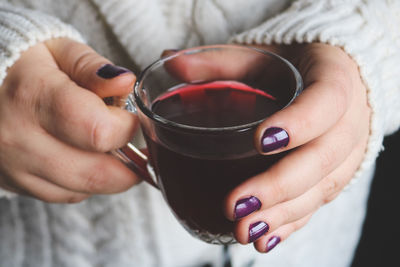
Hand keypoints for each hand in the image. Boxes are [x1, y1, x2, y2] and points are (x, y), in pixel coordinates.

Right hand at [0, 38, 139, 201]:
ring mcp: (13, 167)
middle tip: (133, 144)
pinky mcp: (13, 183)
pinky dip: (84, 182)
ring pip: (82, 190)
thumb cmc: (24, 64)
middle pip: (95, 172)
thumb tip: (125, 83)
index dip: (126, 128)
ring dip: (108, 175)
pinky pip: (63, 195)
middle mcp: (19, 139)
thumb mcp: (59, 50)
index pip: (99, 130)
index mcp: (33, 96)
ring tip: (108, 147)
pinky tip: (82, 157)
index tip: (129, 118)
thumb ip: (93, 67)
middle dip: (129, 163)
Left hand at [224, 43, 370, 251]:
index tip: (259, 141)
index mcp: (335, 80)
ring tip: (243, 231)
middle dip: (278, 186)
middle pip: (321, 159)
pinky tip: (264, 239)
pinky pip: (319, 204)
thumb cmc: (296, 67)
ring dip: (281, 214)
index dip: (298, 124)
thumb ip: (218, 62)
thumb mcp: (261, 57)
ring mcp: (347, 154)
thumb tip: (168, 60)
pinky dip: (291, 223)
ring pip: (321, 190)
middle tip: (235, 205)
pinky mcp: (337, 176)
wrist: (338, 82)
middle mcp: (349, 121)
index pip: (325, 103)